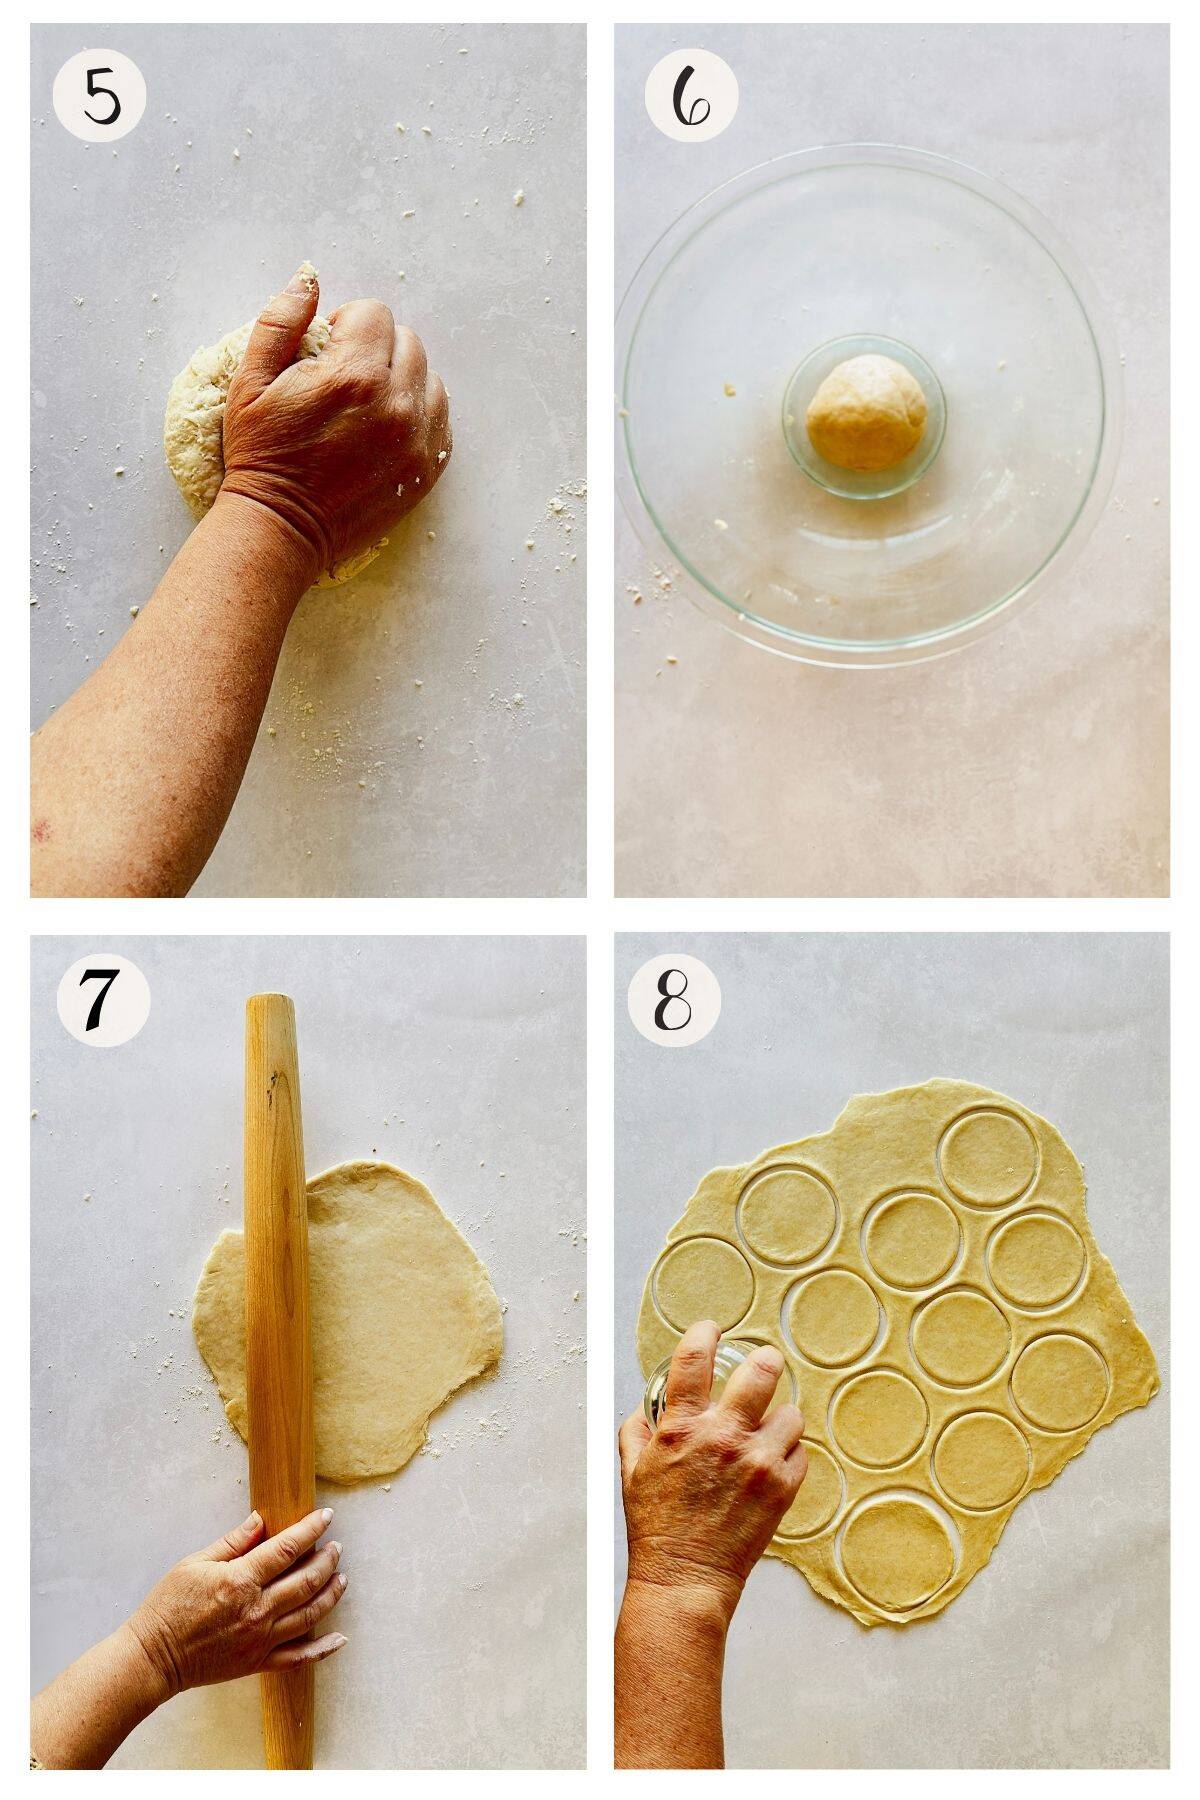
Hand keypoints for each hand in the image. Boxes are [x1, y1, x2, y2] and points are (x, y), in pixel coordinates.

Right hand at [127, 1506, 347, 1697]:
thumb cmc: (167, 1607)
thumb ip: (232, 1542)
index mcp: (240, 1581)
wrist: (153, 1658)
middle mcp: (256, 1610)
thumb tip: (260, 1519)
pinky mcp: (257, 1663)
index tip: (326, 1516)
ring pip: (310, 1614)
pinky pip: (299, 1658)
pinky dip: (323, 1648)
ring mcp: (260, 1639)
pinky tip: (340, 1638)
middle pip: (306, 1580)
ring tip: (342, 1578)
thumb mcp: (194, 1564)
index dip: (311, 1529)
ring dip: (331, 1594)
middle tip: (337, 1547)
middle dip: (328, 1559)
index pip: (287, 1549)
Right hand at [221, 265, 450, 581]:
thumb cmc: (261, 453)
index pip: (374, 314)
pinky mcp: (426, 470)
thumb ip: (280, 321)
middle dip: (377, 348)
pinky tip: (386, 427)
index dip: (347, 325)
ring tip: (368, 402)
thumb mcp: (250, 381)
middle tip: (345, 378)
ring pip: (430, 379)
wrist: (281, 528)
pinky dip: (419, 415)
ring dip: (403, 380)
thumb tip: (308, 277)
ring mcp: (416, 441)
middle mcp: (395, 405)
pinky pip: (441, 421)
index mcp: (353, 376)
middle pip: (407, 341)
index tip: (327, 351)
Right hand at [619, 1321, 806, 1623]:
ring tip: (769, 1430)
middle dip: (766, 1361)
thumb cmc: (657, 1529)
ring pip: (791, 1413)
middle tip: (765, 1364)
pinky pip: (801, 1453)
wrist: (685, 1580)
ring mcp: (757, 1462)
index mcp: (682, 1428)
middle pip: (762, 1371)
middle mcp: (722, 1437)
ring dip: (780, 1418)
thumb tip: (648, 1408)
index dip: (704, 1333)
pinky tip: (773, 1464)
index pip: (694, 1358)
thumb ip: (638, 1431)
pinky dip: (789, 1454)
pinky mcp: (781, 1488)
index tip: (711, 1330)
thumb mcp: (632, 1472)